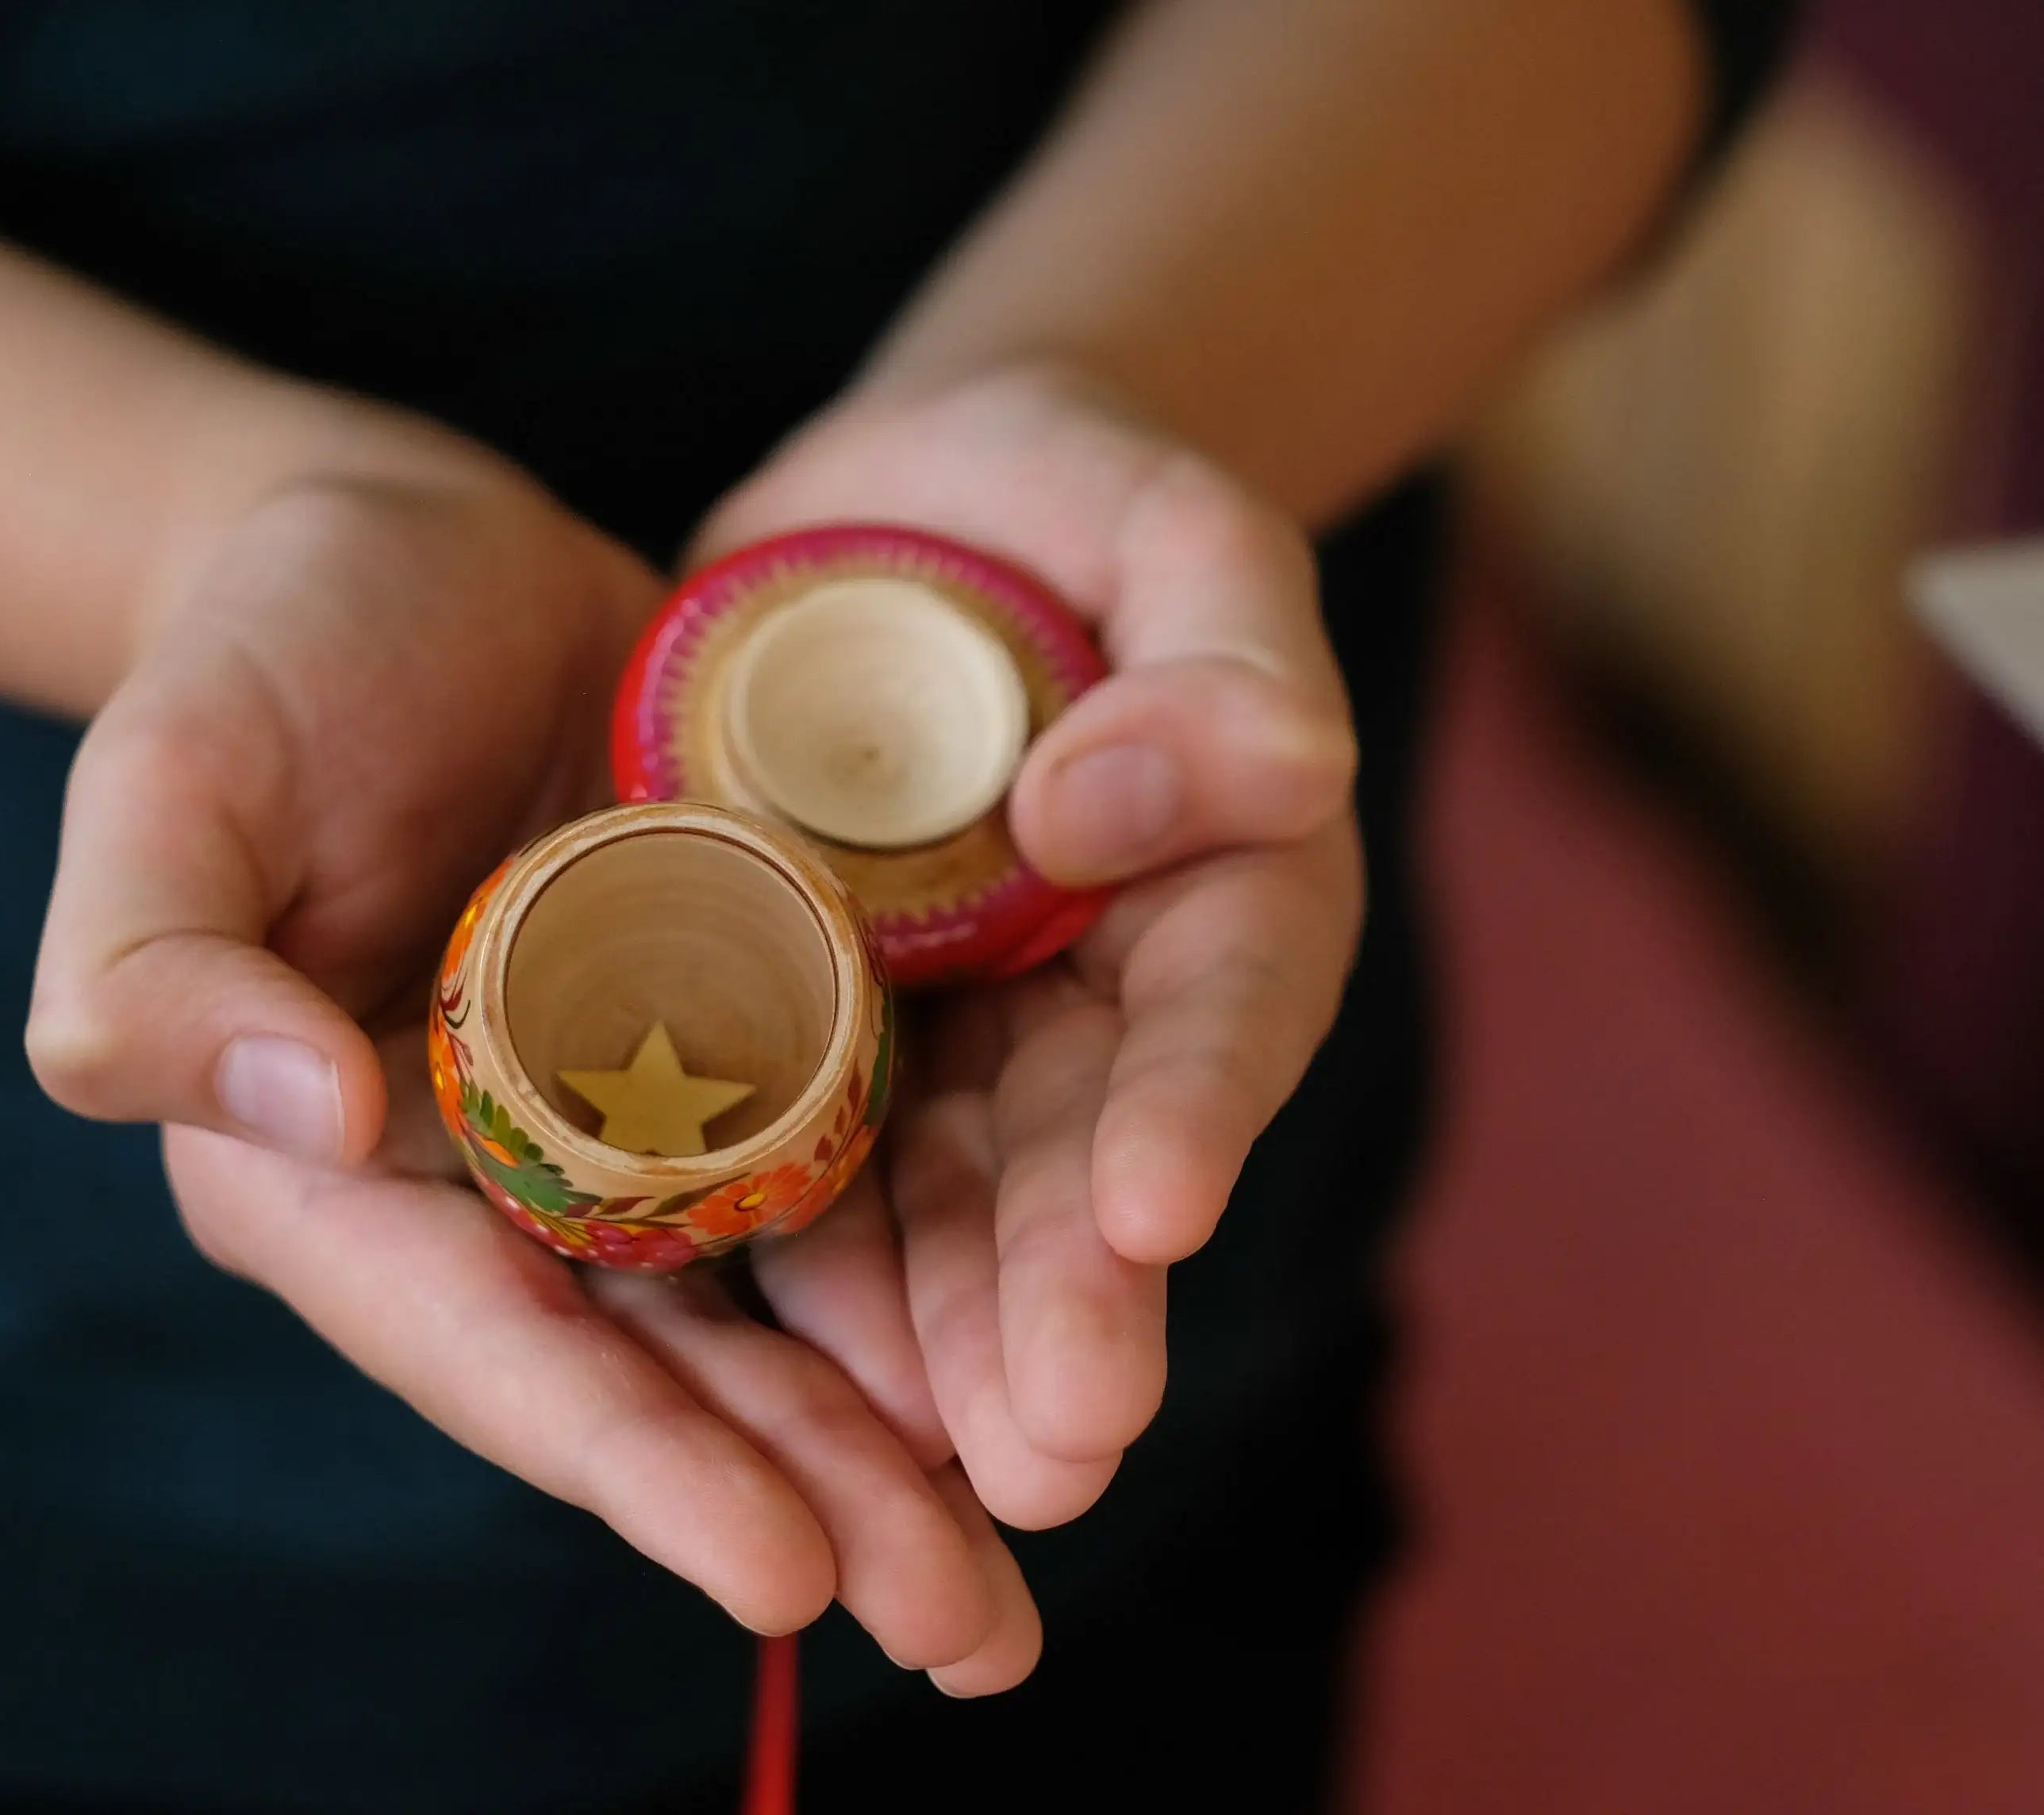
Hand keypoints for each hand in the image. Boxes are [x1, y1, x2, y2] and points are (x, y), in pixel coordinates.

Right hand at [26, 436, 1039, 1681]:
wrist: (407, 550)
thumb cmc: (263, 656)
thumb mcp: (166, 781)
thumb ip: (160, 967)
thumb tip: (312, 1114)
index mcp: (335, 1171)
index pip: (493, 1342)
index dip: (634, 1461)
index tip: (785, 1568)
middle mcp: (492, 1178)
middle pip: (659, 1368)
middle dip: (809, 1498)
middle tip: (969, 1628)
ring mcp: (626, 1111)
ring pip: (771, 1297)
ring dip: (898, 1424)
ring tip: (1036, 1532)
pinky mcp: (732, 1027)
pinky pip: (841, 1160)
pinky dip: (927, 1256)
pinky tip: (1039, 1329)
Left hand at [695, 365, 1362, 1536]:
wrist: (901, 527)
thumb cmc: (1068, 504)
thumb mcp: (1172, 518)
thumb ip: (1230, 641)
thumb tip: (1260, 780)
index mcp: (1221, 883)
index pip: (1221, 1001)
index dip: (1194, 1105)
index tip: (1153, 1211)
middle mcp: (1096, 998)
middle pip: (1091, 1160)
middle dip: (1072, 1301)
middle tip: (1054, 1446)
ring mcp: (954, 1033)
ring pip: (958, 1211)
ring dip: (953, 1349)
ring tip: (941, 1493)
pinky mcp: (819, 1035)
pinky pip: (818, 1168)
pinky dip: (817, 1280)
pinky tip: (797, 1393)